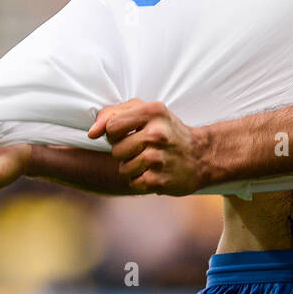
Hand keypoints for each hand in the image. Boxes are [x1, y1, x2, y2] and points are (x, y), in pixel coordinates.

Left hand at [87, 99, 210, 195]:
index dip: (115, 133)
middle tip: (142, 148)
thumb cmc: (166, 130)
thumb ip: (112, 114)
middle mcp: (157, 134)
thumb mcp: (145, 111)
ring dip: (131, 167)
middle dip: (124, 151)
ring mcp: (159, 158)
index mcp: (153, 111)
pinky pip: (133, 182)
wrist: (201, 155)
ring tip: (149, 161)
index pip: (112, 126)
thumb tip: (91, 133)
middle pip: (116, 149)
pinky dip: (140, 180)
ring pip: (123, 168)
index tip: (128, 134)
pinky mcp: (160, 180)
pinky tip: (154, 172)